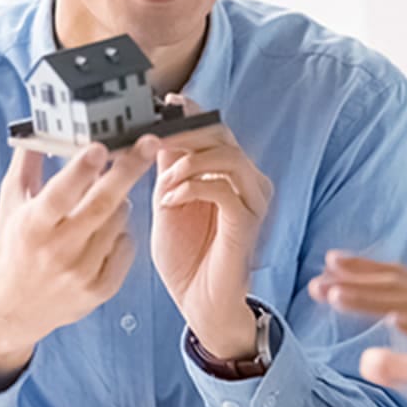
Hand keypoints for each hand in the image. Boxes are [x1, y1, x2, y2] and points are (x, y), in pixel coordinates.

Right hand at [0, 139, 161, 380]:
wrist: (13, 309)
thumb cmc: (13, 248)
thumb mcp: (11, 204)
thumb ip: (27, 163)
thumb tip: (39, 127)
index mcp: (33, 225)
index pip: (61, 193)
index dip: (81, 170)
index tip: (100, 146)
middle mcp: (58, 250)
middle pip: (102, 204)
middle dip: (128, 170)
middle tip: (149, 145)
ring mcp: (82, 272)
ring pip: (119, 221)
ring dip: (120, 200)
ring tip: (106, 198)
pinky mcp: (100, 289)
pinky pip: (126, 246)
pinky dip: (121, 232)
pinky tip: (105, 231)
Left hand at [149, 97, 271, 359]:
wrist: (198, 302)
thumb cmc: (185, 256)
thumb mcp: (169, 201)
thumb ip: (169, 168)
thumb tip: (158, 132)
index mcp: (230, 173)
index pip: (215, 129)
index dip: (191, 113)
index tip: (164, 105)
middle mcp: (248, 181)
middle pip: (222, 135)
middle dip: (184, 134)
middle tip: (154, 142)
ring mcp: (252, 200)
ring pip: (227, 156)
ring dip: (187, 163)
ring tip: (163, 183)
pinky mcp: (248, 221)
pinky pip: (223, 188)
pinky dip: (191, 188)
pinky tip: (170, 201)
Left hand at [311, 252, 406, 406]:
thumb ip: (401, 365)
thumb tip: (364, 360)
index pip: (397, 284)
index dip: (363, 274)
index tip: (326, 269)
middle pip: (400, 287)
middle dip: (357, 282)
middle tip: (318, 280)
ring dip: (375, 297)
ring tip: (338, 293)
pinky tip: (393, 320)